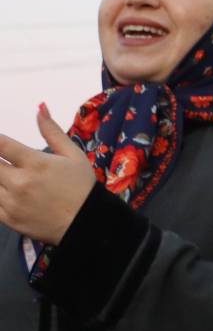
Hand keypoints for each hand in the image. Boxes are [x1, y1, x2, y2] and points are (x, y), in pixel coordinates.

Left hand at [0, 104, 97, 245]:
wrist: (86, 223)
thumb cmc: (81, 186)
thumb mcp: (73, 155)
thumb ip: (52, 131)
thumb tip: (39, 107)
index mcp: (36, 163)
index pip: (1, 145)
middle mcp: (20, 182)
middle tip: (2, 160)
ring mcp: (11, 202)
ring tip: (5, 173)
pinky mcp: (8, 218)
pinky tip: (2, 186)